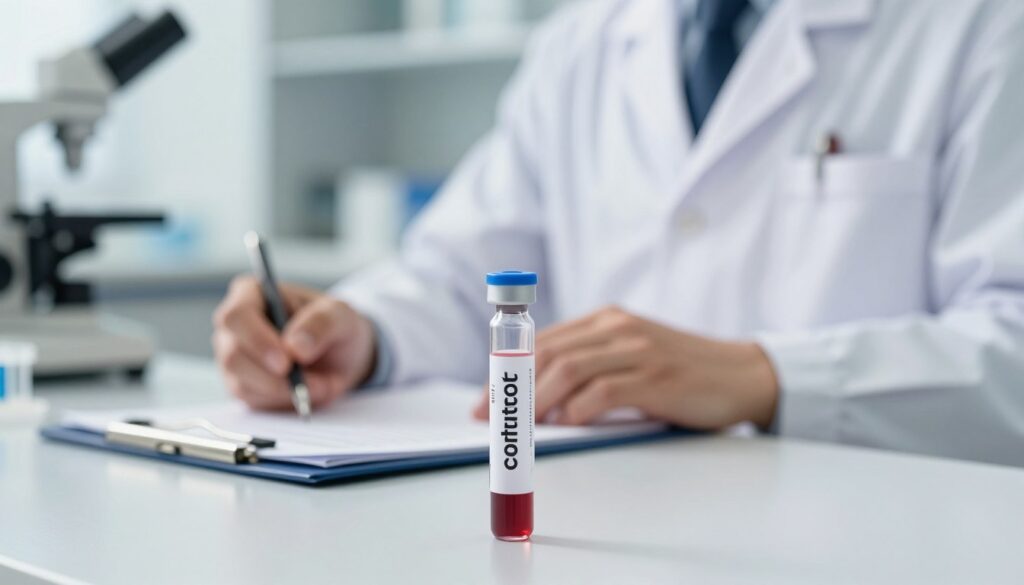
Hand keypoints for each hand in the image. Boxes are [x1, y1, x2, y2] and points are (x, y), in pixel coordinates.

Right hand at [212, 276, 375, 410]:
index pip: (236, 317)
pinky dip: (285, 402)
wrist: (340, 354)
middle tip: (309, 385)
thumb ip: (321, 324)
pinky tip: (310, 393)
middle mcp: (235, 327)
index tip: (286, 362)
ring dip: (285, 392)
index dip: (257, 341)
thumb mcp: (340, 315)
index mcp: (251, 294)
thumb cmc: (333, 325)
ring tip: (323, 387)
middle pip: (233, 356)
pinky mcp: (243, 385)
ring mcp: (234, 358)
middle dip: (273, 377)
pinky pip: (254, 401)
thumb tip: (295, 347)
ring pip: (242, 384)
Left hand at [473, 306, 777, 429]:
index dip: (506, 369)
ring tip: (523, 426)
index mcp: (607, 319)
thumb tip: (539, 401)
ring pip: (568, 370)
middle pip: (548, 353)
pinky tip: (567, 425)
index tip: (485, 398)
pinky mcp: (656, 377)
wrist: (744, 374)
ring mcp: (638, 350)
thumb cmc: (682, 372)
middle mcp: (618, 328)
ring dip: (537, 401)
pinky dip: (577, 410)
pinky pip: (603, 392)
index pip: (542, 339)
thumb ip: (592, 365)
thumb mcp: (633, 354)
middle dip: (511, 387)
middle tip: (492, 417)